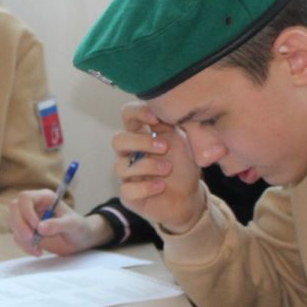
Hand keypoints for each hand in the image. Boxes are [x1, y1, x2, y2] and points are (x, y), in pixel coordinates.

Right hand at [8, 191, 108, 257]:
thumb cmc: (79, 228)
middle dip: (20, 225)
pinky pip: (17, 237)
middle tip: (31, 239)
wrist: (79, 240)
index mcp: (45, 198)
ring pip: (13, 223)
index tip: (37, 226)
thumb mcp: (73, 225)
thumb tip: (40, 228)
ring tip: (38, 249)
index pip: (25, 197)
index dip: (27, 211)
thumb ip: (58, 225)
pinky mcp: (27, 231)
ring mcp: (28, 218)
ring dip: (22, 238)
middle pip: (14, 208)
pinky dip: (25, 246)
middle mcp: (34, 205)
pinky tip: (38, 251)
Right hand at [114, 102, 205, 232]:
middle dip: (141, 142)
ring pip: (121, 166)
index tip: (156, 118)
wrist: (189, 197)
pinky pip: (127, 190)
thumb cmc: (183, 166)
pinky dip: (146, 187)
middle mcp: (129, 154)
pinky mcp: (128, 196)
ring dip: (148, 165)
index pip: (127, 115)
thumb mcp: (181, 141)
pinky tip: (161, 186)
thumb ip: (170, 125)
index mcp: (140, 135)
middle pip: (117, 140)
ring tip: (168, 168)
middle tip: (164, 147)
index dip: (137, 113)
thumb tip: (162, 109)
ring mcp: (127, 175)